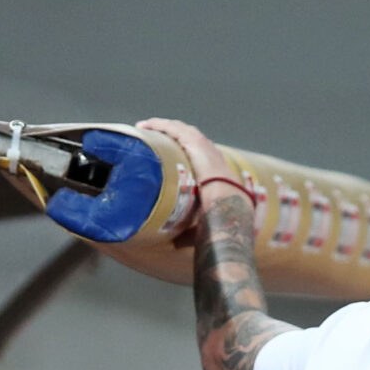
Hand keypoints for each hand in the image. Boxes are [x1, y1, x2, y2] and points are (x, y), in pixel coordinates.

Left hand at [136, 118, 248, 246]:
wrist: (226, 206)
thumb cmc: (218, 219)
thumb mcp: (200, 225)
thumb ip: (188, 233)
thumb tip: (175, 244)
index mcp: (214, 172)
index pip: (196, 157)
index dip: (181, 153)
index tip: (166, 155)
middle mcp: (210, 155)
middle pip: (185, 140)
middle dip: (168, 136)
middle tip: (149, 137)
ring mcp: (203, 147)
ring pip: (179, 130)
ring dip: (161, 127)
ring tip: (144, 128)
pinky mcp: (195, 141)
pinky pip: (174, 128)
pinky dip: (160, 125)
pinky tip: (145, 125)